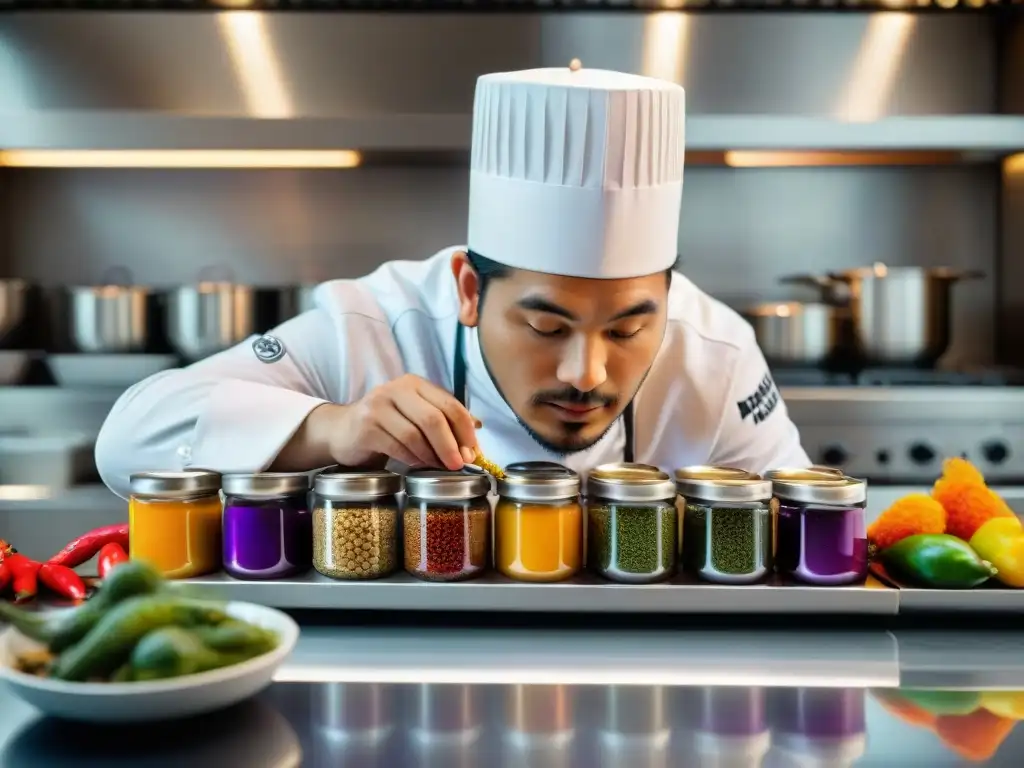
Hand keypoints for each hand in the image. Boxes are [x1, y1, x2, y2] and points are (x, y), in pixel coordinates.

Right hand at [331, 374, 478, 470]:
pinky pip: (397, 447)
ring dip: (431, 456)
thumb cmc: (386, 425)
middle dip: (451, 445)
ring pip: (415, 435)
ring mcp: (378, 406)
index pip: (450, 404)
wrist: (343, 431)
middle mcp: (396, 389)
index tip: (473, 452)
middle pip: (433, 419)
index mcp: (415, 384)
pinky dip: (412, 460)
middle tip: (459, 465)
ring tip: (439, 467)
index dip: (465, 431)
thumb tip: (478, 426)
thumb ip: (444, 418)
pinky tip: (418, 466)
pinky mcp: (366, 426)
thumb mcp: (416, 415)